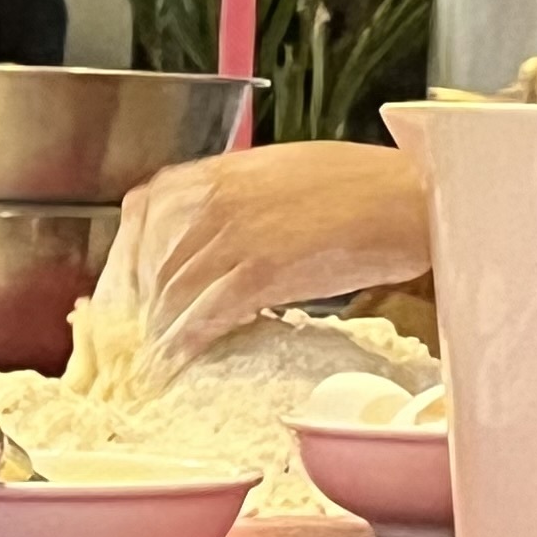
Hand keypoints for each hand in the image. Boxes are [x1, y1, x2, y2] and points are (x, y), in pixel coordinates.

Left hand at [103, 140, 430, 373]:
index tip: (124, 298)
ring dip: (157, 337)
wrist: (412, 195)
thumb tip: (202, 242)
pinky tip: (181, 362)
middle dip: (136, 311)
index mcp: (214, 171)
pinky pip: (204, 316)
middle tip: (134, 343)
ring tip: (154, 365)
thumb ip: (230, 203)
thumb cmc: (361, 186)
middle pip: (147, 265)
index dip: (125, 266)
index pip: (140, 219)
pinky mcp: (258, 271)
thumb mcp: (277, 176)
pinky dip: (186, 345)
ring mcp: (232, 234)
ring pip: (170, 296)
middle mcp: (213, 198)